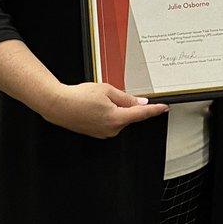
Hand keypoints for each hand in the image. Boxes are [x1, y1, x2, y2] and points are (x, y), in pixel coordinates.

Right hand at [42, 82, 167, 138]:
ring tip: (98, 99)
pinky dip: (108, 113)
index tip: (164, 108)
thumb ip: (126, 98)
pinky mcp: (97, 133)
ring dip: (116, 109)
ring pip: (119, 119)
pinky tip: (96, 106)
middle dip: (127, 105)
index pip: (141, 114)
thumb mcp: (106, 90)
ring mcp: (104, 133)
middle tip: (111, 94)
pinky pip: (109, 122)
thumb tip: (140, 103)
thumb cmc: (78, 97)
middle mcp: (112, 129)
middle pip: (129, 116)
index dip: (155, 110)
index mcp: (116, 118)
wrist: (58, 105)